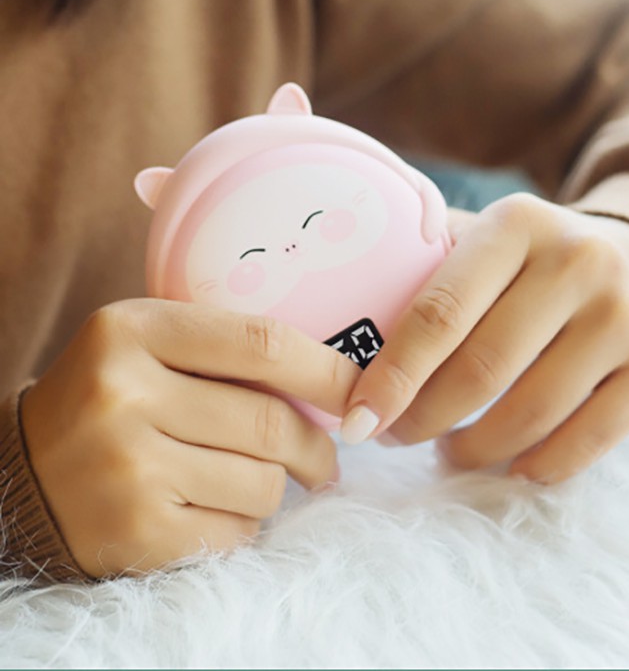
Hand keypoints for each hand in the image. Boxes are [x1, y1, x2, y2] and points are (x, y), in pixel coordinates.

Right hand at [21, 299, 357, 576]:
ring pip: (264, 484)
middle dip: (318, 447)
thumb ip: (227, 350)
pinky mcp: (135, 533)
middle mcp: (126, 395)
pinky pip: (237, 532)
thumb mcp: (151, 345)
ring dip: (276, 487)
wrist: (23, 472)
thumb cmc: (110, 398)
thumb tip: (334, 386)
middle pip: (272, 424)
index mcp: (134, 330)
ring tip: (250, 480)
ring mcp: (128, 468)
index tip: (359, 391)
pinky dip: (244, 523)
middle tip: (327, 458)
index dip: (328, 371)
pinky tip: (215, 508)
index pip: (263, 343)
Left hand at [340, 193, 628, 481]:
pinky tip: (507, 466)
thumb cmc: (543, 261)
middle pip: (481, 372)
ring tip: (447, 451)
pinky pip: (584, 444)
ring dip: (473, 451)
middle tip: (395, 436)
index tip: (356, 420)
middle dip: (423, 420)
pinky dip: (533, 468)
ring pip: (530, 417)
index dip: (392, 376)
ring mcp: (626, 316)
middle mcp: (579, 262)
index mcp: (518, 224)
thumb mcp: (492, 239)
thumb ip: (428, 265)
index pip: (439, 312)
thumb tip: (344, 321)